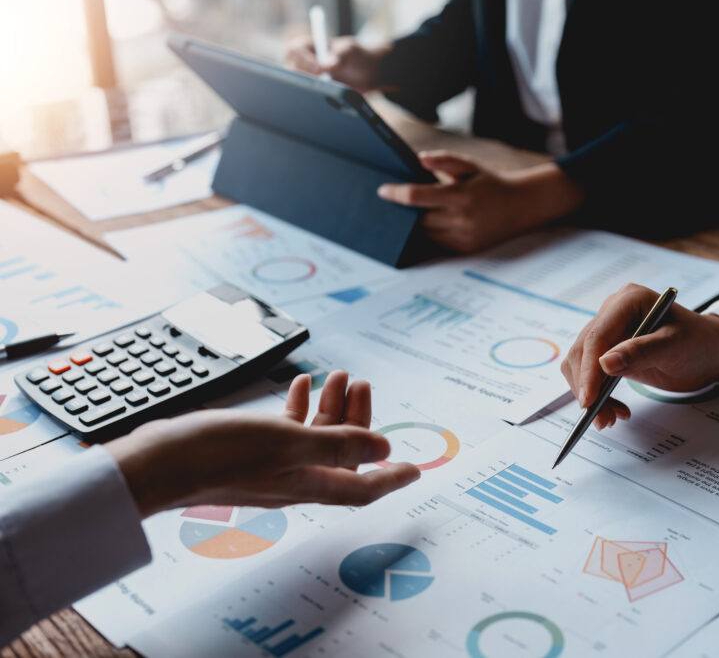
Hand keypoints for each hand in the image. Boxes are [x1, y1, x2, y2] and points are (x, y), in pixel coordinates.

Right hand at [106, 370, 419, 517]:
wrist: (160, 461)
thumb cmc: (217, 454)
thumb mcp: (287, 442)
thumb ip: (338, 443)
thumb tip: (383, 449)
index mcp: (310, 482)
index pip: (364, 486)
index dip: (392, 478)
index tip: (415, 470)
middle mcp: (295, 478)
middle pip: (344, 452)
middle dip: (360, 418)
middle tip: (362, 384)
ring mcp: (273, 465)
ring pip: (316, 436)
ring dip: (331, 406)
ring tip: (336, 376)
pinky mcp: (251, 452)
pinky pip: (288, 431)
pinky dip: (300, 408)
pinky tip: (302, 386)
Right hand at [285, 36, 389, 91]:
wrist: (367, 73)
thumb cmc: (356, 55)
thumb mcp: (350, 51)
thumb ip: (339, 56)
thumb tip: (328, 66)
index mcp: (307, 45)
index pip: (294, 51)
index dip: (305, 61)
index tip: (320, 69)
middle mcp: (303, 61)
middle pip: (292, 70)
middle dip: (307, 76)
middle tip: (324, 81)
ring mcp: (307, 77)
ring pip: (298, 86)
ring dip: (312, 88)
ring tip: (329, 87)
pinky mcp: (313, 91)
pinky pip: (308, 97)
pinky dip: (316, 97)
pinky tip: (328, 97)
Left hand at [377, 152, 584, 252]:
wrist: (521, 206)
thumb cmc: (491, 183)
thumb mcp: (470, 166)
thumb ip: (444, 160)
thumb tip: (419, 159)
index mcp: (460, 196)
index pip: (417, 197)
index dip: (396, 194)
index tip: (382, 191)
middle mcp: (462, 220)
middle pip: (419, 219)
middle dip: (407, 212)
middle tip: (395, 203)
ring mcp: (464, 237)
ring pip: (426, 234)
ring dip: (417, 226)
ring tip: (410, 215)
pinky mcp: (467, 249)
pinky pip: (439, 244)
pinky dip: (432, 235)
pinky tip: (428, 226)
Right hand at [561, 284, 718, 428]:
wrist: (708, 351)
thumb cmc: (698, 343)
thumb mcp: (675, 347)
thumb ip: (641, 353)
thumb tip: (605, 364)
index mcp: (628, 301)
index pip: (597, 336)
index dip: (588, 369)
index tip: (589, 400)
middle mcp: (612, 312)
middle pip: (583, 351)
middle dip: (588, 387)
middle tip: (601, 417)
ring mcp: (608, 331)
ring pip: (581, 365)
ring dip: (590, 395)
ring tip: (610, 417)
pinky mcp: (608, 350)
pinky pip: (589, 374)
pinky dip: (597, 395)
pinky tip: (615, 408)